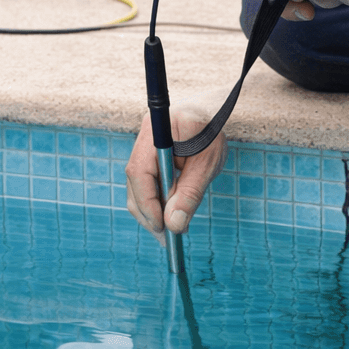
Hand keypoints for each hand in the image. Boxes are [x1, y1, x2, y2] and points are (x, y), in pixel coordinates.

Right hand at [124, 107, 228, 243]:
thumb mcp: (207, 163)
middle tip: (166, 238)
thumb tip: (174, 225)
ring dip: (151, 209)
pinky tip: (169, 215)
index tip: (161, 227)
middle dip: (147, 212)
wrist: (213, 109)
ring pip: (138, 184)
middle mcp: (144, 136)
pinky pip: (146, 180)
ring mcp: (143, 145)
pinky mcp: (148, 154)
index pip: (140, 171)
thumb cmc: (212, 132)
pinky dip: (155, 199)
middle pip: (135, 181)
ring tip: (170, 232)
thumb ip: (190, 192)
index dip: (147, 203)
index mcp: (156, 130)